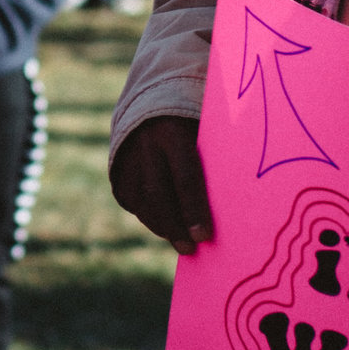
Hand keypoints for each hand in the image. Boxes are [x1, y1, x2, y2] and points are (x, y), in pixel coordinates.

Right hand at [113, 113, 212, 253]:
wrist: (154, 100)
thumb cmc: (194, 119)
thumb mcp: (204, 127)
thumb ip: (210, 156)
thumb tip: (231, 199)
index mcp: (173, 131)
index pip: (184, 177)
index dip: (194, 210)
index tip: (204, 236)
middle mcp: (145, 144)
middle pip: (158, 195)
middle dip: (174, 226)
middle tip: (189, 249)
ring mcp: (127, 155)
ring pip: (140, 201)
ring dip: (159, 226)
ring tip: (178, 242)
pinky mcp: (117, 167)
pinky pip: (129, 199)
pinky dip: (146, 215)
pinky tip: (162, 225)